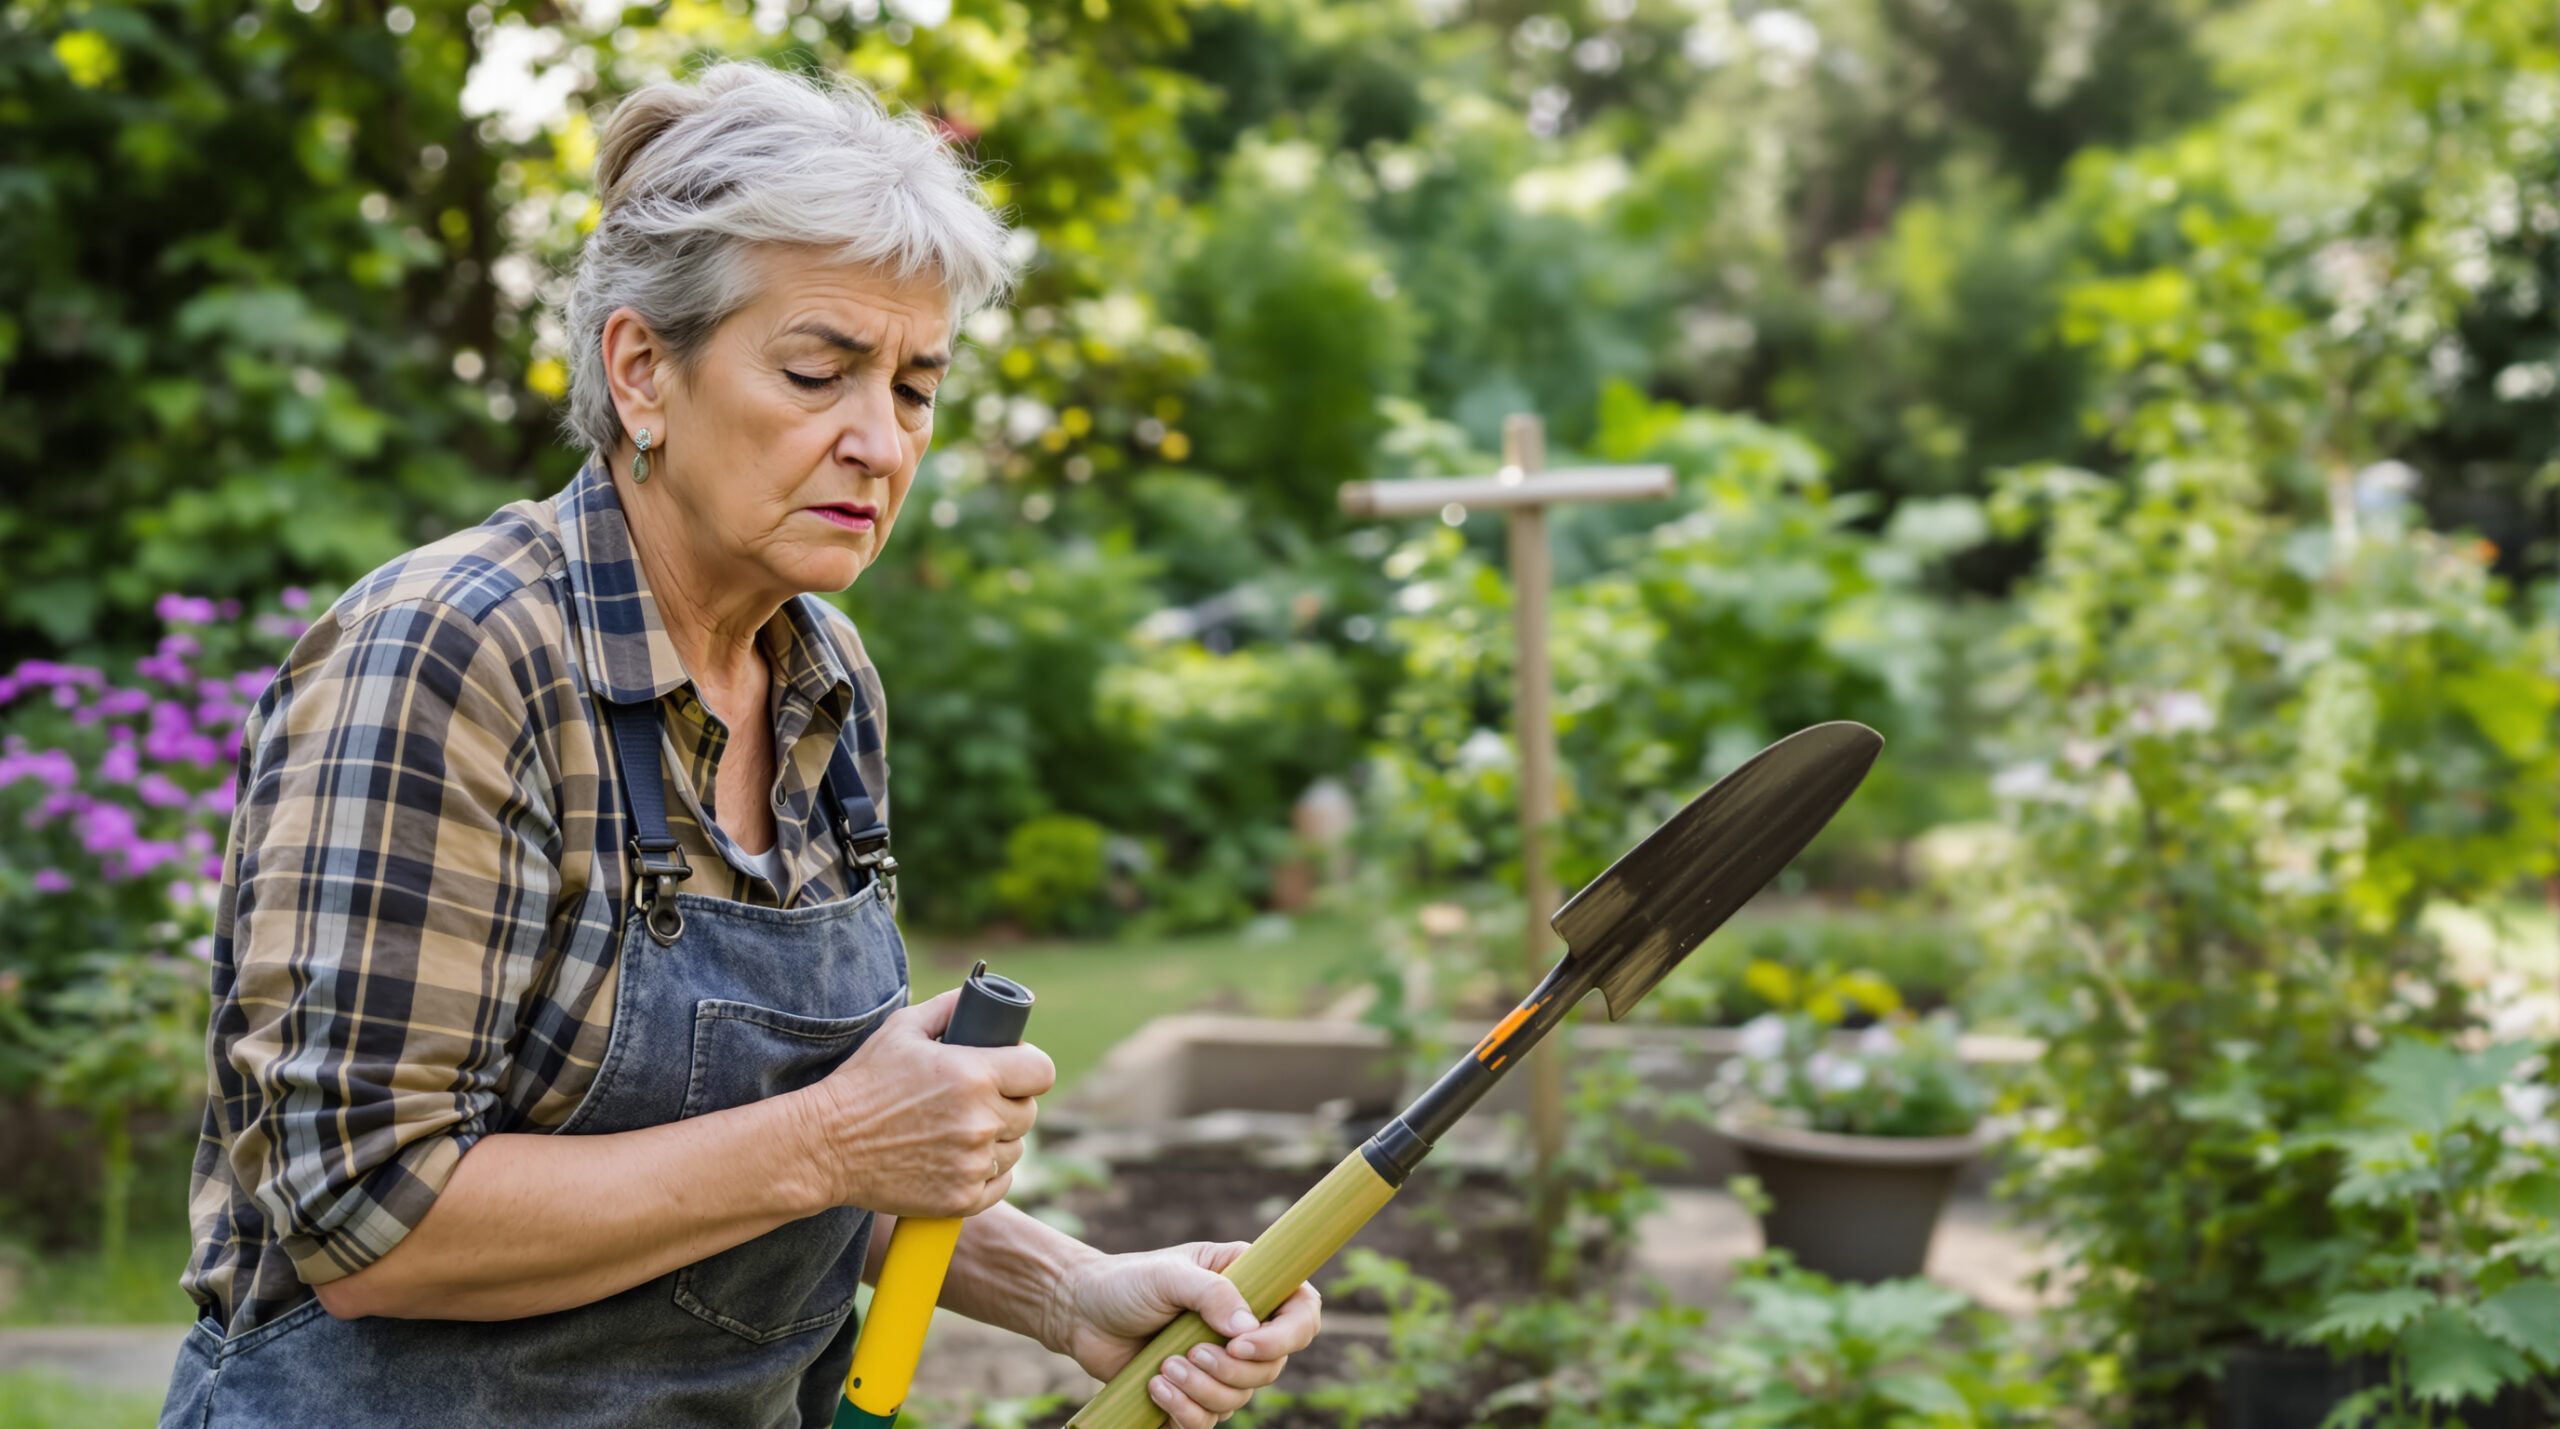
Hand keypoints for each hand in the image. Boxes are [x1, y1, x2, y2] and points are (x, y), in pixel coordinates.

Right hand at [790, 988, 1055, 1218]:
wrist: (825, 1146)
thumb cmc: (863, 1083)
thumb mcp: (902, 1029)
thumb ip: (950, 1008)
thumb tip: (983, 999)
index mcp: (974, 1075)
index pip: (1041, 1071)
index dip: (1029, 1067)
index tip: (1015, 1069)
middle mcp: (981, 1120)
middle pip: (1029, 1111)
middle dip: (1010, 1101)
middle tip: (979, 1099)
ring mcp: (972, 1164)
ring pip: (1016, 1149)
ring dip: (998, 1139)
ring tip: (960, 1130)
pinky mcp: (961, 1199)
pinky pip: (1000, 1183)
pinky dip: (986, 1173)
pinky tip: (958, 1159)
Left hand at [1043, 1241, 1322, 1428]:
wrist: (1079, 1314)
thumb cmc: (1126, 1282)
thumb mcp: (1169, 1275)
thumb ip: (1211, 1293)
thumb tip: (1246, 1328)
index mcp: (1250, 1284)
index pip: (1300, 1313)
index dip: (1284, 1336)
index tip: (1241, 1344)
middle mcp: (1241, 1327)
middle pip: (1273, 1366)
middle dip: (1232, 1371)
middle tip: (1190, 1353)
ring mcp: (1219, 1364)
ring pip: (1240, 1398)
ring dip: (1203, 1390)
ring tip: (1165, 1368)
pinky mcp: (1194, 1394)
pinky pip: (1208, 1420)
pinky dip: (1185, 1411)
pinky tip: (1155, 1388)